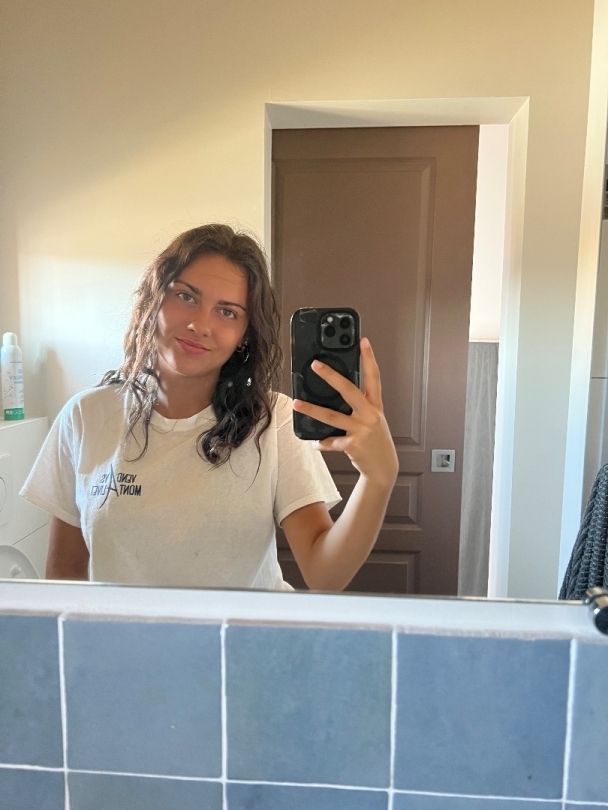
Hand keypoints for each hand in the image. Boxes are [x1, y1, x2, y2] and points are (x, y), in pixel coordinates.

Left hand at [292, 337, 398, 489]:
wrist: (384, 468)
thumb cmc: (376, 441)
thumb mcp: (373, 419)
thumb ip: (360, 406)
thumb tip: (337, 392)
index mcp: (375, 406)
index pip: (374, 376)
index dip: (369, 358)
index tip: (363, 341)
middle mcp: (370, 415)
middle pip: (349, 390)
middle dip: (331, 376)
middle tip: (315, 365)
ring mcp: (362, 430)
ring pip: (332, 416)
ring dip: (312, 410)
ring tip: (297, 404)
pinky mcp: (353, 445)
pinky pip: (331, 442)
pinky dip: (321, 442)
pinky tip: (315, 442)